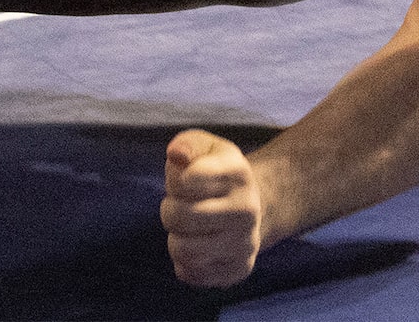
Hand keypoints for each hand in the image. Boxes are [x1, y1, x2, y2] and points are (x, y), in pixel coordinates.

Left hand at [162, 129, 264, 285]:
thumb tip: (176, 155)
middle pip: (180, 216)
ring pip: (183, 249)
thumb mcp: (205, 148)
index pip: (188, 179)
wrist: (249, 207)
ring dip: (175, 237)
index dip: (175, 180)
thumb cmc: (214, 173)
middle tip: (179, 205)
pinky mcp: (238, 269)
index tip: (185, 179)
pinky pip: (191, 274)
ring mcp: (246, 242)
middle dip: (169, 209)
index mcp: (238, 172)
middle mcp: (247, 208)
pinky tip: (197, 246)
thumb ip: (187, 144)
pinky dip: (183, 262)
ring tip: (187, 228)